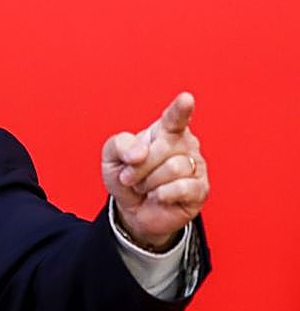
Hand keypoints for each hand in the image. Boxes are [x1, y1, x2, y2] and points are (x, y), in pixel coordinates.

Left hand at [101, 92, 209, 249]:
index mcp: (164, 131)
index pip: (174, 118)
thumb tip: (139, 152)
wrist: (132, 210)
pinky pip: (182, 188)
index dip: (180, 109)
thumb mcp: (111, 158)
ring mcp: (195, 166)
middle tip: (130, 177)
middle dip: (139, 166)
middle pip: (164, 147)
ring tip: (146, 187)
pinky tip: (159, 196)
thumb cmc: (126, 178)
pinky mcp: (200, 189)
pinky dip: (163, 194)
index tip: (186, 99)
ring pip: (173, 168)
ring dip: (149, 182)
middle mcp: (184, 144)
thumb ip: (120, 145)